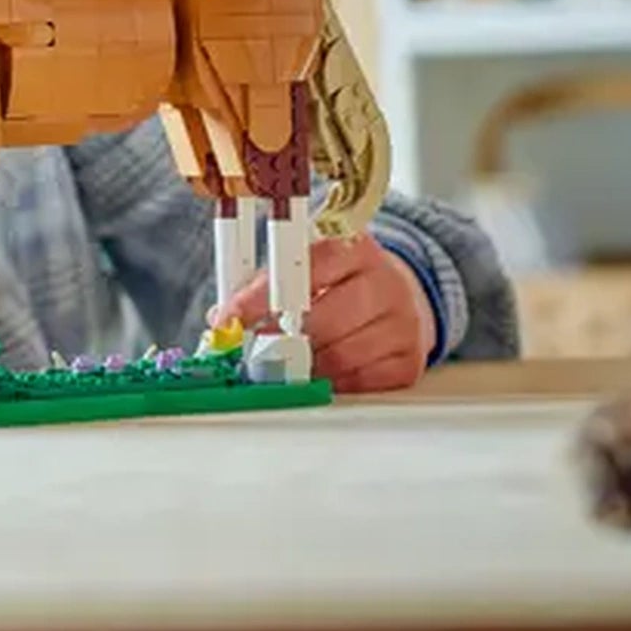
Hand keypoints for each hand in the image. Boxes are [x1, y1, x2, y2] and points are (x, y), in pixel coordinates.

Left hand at [211, 232, 434, 394]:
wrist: (396, 296)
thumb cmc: (337, 283)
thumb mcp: (304, 268)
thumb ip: (262, 287)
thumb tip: (219, 320)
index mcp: (354, 247)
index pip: (307, 267)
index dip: (263, 296)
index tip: (232, 317)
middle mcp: (385, 281)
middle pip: (325, 320)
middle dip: (282, 341)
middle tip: (256, 352)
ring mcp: (404, 321)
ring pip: (342, 357)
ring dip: (306, 368)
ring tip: (289, 364)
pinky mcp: (412, 358)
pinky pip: (363, 382)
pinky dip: (335, 383)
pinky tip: (324, 373)